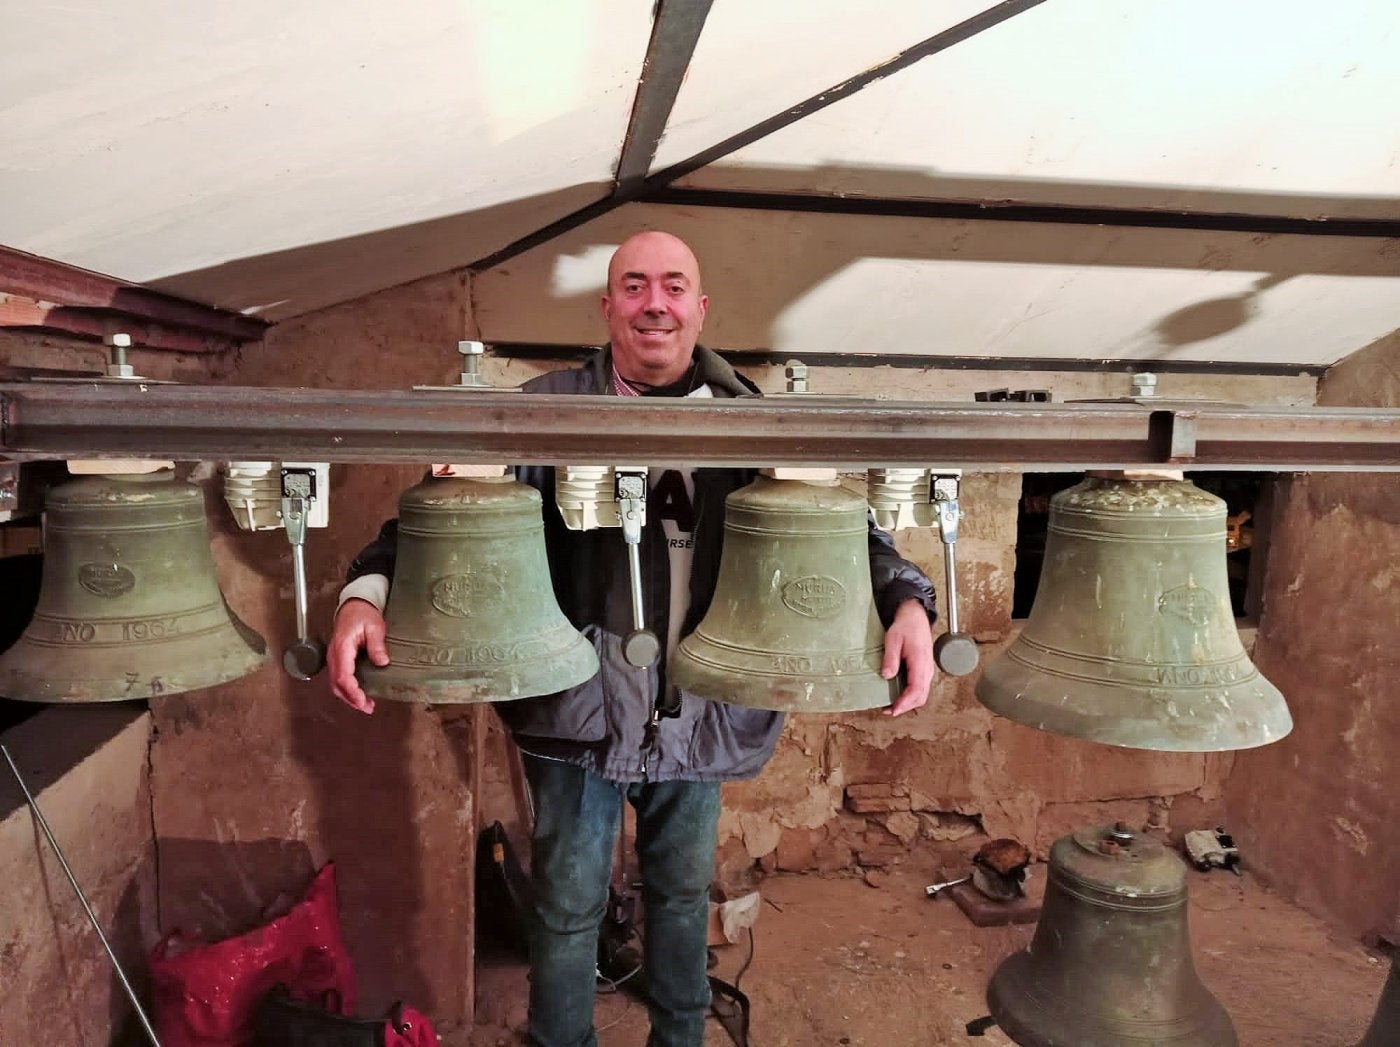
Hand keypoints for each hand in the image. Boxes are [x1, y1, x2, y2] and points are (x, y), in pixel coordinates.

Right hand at [327, 598, 388, 713]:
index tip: (363, 701)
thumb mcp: (374, 626)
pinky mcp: (339, 659)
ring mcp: (335, 658)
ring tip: (366, 705)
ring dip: (349, 697)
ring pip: (336, 684)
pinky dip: (348, 689)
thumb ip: (376, 645)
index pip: (343, 676)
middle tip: (367, 708)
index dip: (353, 692)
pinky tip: (360, 694)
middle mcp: (335, 655)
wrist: (354, 605)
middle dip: (351, 700)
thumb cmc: (362, 614)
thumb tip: (382, 662)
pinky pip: (340, 678)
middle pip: (337, 685)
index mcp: (342, 648)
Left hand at [881, 599, 935, 716]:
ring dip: (908, 703)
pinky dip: (910, 696)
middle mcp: (927, 668)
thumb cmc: (906, 626)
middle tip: (889, 711)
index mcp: (921, 662)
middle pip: (920, 696)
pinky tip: (899, 695)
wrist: (915, 616)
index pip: (916, 690)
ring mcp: (927, 669)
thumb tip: (887, 675)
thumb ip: (891, 658)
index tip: (894, 710)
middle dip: (905, 707)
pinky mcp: (923, 669)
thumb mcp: (893, 639)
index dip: (905, 703)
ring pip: (921, 694)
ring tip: (891, 706)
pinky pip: (920, 687)